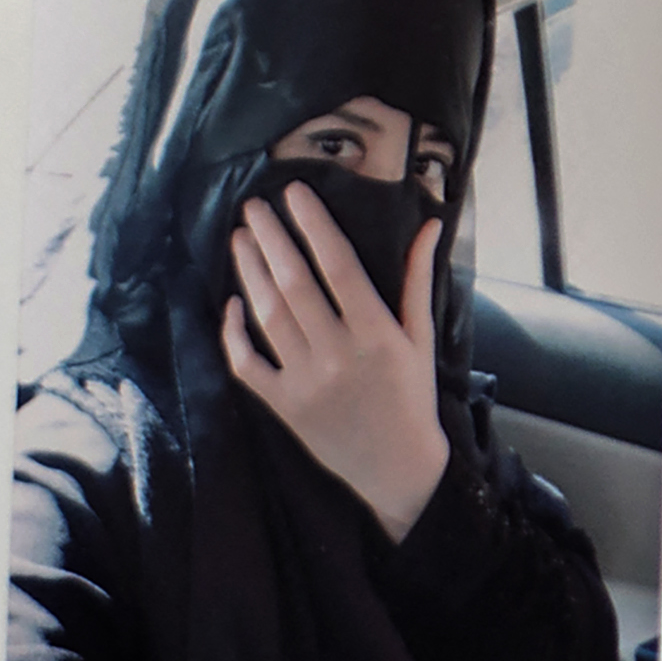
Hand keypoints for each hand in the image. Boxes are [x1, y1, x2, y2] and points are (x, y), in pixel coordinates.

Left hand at [222, 186, 450, 541]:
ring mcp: (305, 381)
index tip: (295, 192)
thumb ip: (418, 279)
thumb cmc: (412, 397)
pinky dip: (234, 332)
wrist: (396, 468)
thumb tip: (429, 225)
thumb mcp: (422, 337)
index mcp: (377, 333)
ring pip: (268, 316)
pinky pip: (247, 364)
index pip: (339, 266)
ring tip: (240, 237)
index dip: (314, 226)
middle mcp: (338, 354)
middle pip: (295, 284)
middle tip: (254, 205)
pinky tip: (232, 302)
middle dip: (272, 239)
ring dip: (250, 272)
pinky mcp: (282, 405)